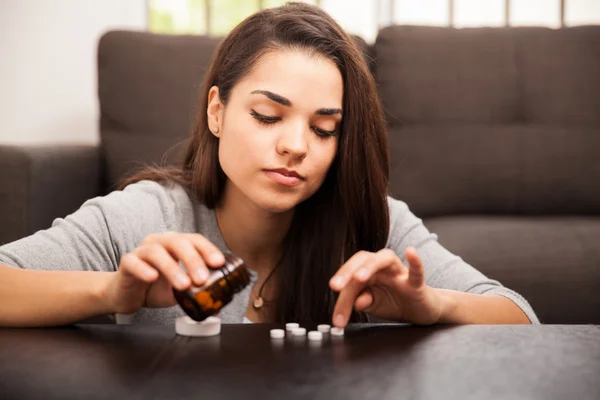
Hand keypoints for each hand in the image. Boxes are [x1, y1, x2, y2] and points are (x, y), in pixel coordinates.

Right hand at [103, 232, 224, 313]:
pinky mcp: (126, 263)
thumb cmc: (155, 288)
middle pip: (177, 242)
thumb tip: (219, 301)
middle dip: (193, 259)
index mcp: (176, 245)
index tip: (218, 263)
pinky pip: (133, 262)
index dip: (207, 249)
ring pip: (156, 252)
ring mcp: (141, 251)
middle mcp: (159, 243)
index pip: (194, 240)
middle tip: (202, 278)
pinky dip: (143, 269)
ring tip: (183, 285)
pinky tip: (152, 277)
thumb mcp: (180, 290)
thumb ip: (196, 290)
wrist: (127, 295)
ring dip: (172, 268)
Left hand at [329, 247, 444, 327]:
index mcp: (368, 273)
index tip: (334, 304)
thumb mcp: (374, 305)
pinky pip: (416, 270)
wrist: (421, 311)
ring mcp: (400, 273)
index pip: (351, 275)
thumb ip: (363, 302)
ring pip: (385, 259)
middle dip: (348, 271)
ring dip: (370, 266)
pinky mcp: (417, 283)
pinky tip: (410, 252)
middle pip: (364, 259)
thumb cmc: (395, 303)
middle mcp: (382, 268)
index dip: (341, 287)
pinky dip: (415, 261)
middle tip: (337, 286)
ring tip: (359, 277)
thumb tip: (356, 302)